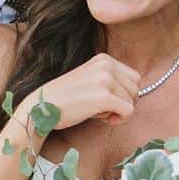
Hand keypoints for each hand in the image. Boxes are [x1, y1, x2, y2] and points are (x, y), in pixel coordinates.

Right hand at [20, 54, 139, 130]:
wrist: (42, 107)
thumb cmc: (66, 100)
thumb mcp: (90, 80)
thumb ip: (110, 81)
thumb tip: (134, 95)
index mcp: (104, 59)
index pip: (134, 78)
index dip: (125, 94)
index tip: (108, 102)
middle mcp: (106, 65)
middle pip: (135, 89)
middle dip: (124, 103)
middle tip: (104, 110)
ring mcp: (105, 79)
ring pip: (132, 101)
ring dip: (119, 112)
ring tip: (98, 113)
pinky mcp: (104, 96)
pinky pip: (128, 111)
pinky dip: (119, 120)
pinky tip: (103, 120)